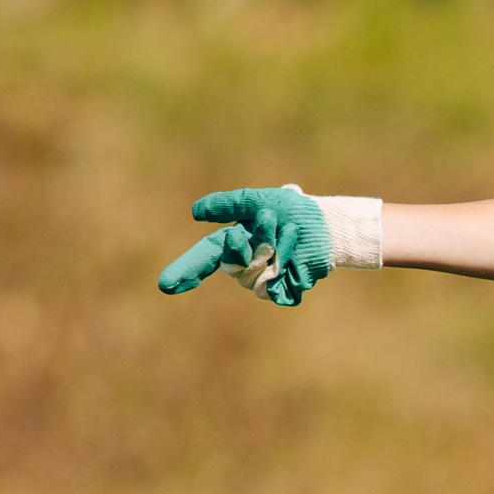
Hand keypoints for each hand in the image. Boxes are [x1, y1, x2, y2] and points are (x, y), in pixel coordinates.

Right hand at [157, 187, 332, 306]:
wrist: (328, 227)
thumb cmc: (295, 211)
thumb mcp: (257, 201)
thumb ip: (227, 205)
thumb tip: (195, 212)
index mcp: (234, 243)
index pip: (204, 259)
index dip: (186, 271)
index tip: (165, 286)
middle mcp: (245, 264)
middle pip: (232, 265)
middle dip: (254, 241)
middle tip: (272, 219)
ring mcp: (263, 280)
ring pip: (251, 277)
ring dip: (272, 249)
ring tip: (289, 232)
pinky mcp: (283, 292)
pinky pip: (271, 289)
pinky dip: (284, 267)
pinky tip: (296, 257)